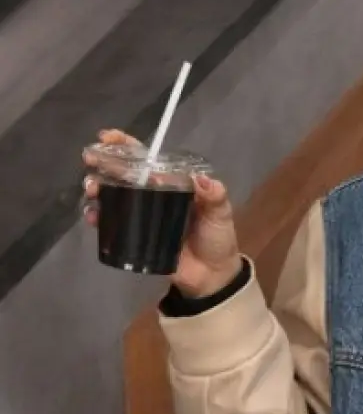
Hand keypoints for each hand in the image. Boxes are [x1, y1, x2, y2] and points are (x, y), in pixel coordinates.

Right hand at [82, 130, 243, 298]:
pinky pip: (112, 225)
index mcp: (171, 184)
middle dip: (104, 163)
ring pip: (113, 196)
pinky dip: (99, 218)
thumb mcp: (221, 214)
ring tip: (91, 188)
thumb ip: (215, 196)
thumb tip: (201, 179)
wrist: (212, 275)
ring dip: (98, 188)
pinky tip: (92, 215)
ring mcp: (141, 216)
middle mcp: (152, 196)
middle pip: (123, 174)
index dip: (126, 147)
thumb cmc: (217, 238)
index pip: (147, 159)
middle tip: (90, 159)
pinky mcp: (134, 238)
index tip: (108, 137)